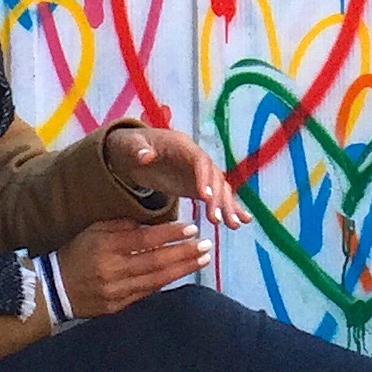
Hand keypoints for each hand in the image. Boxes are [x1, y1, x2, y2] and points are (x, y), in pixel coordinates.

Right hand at [56, 217, 208, 317]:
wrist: (54, 289)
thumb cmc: (77, 253)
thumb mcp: (94, 230)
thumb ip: (121, 225)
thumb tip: (151, 222)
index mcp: (106, 246)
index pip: (144, 239)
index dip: (170, 234)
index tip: (191, 228)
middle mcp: (113, 269)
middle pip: (155, 261)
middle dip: (184, 252)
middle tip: (206, 244)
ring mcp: (116, 291)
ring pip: (156, 279)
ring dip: (182, 268)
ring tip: (202, 259)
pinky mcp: (118, 306)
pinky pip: (147, 293)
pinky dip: (166, 282)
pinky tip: (182, 273)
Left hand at [101, 121, 247, 227]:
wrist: (132, 152)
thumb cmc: (130, 147)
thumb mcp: (129, 146)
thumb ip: (137, 150)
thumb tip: (146, 156)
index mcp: (182, 145)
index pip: (199, 160)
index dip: (204, 177)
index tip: (204, 197)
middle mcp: (196, 157)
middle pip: (214, 176)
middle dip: (218, 198)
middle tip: (218, 219)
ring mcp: (200, 173)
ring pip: (220, 188)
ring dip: (227, 206)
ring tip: (233, 225)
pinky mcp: (199, 186)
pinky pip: (217, 197)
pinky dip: (230, 207)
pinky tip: (243, 221)